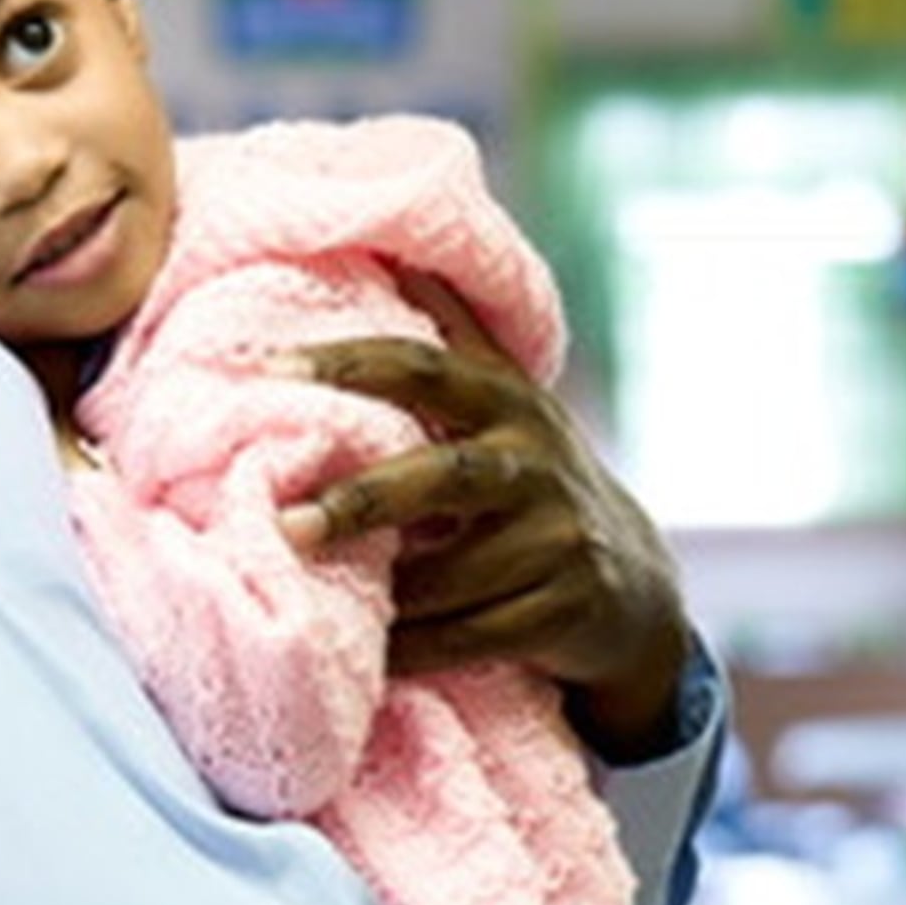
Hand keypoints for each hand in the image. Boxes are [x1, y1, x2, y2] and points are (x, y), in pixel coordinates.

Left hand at [279, 279, 692, 758]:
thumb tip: (391, 248)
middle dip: (364, 499)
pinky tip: (363, 656)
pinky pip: (472, 637)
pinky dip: (413, 648)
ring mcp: (559, 540)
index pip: (427, 369)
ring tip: (299, 595)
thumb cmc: (533, 485)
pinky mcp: (565, 610)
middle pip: (444, 475)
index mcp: (508, 403)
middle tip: (284, 520)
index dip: (352, 363)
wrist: (633, 591)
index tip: (272, 368)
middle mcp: (538, 463)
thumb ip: (452, 338)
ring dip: (379, 591)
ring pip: (453, 573)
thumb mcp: (504, 407)